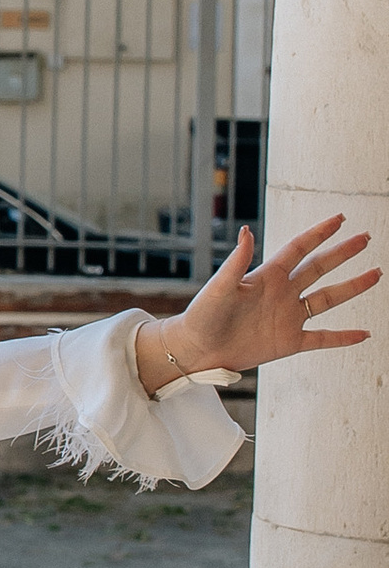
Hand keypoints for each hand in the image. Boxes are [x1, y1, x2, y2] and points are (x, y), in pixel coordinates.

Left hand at [144, 217, 378, 385]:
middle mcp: (282, 293)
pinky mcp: (289, 342)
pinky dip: (343, 337)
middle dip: (343, 254)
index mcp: (266, 276)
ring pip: (327, 299)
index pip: (299, 248)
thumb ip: (237, 260)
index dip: (319, 233)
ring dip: (352, 288)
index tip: (340, 219)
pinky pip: (323, 338)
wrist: (197, 349)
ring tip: (375, 275)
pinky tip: (364, 334)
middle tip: (365, 239)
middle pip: (319, 268)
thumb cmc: (202, 315)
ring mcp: (288, 317)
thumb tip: (246, 230)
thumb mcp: (220, 286)